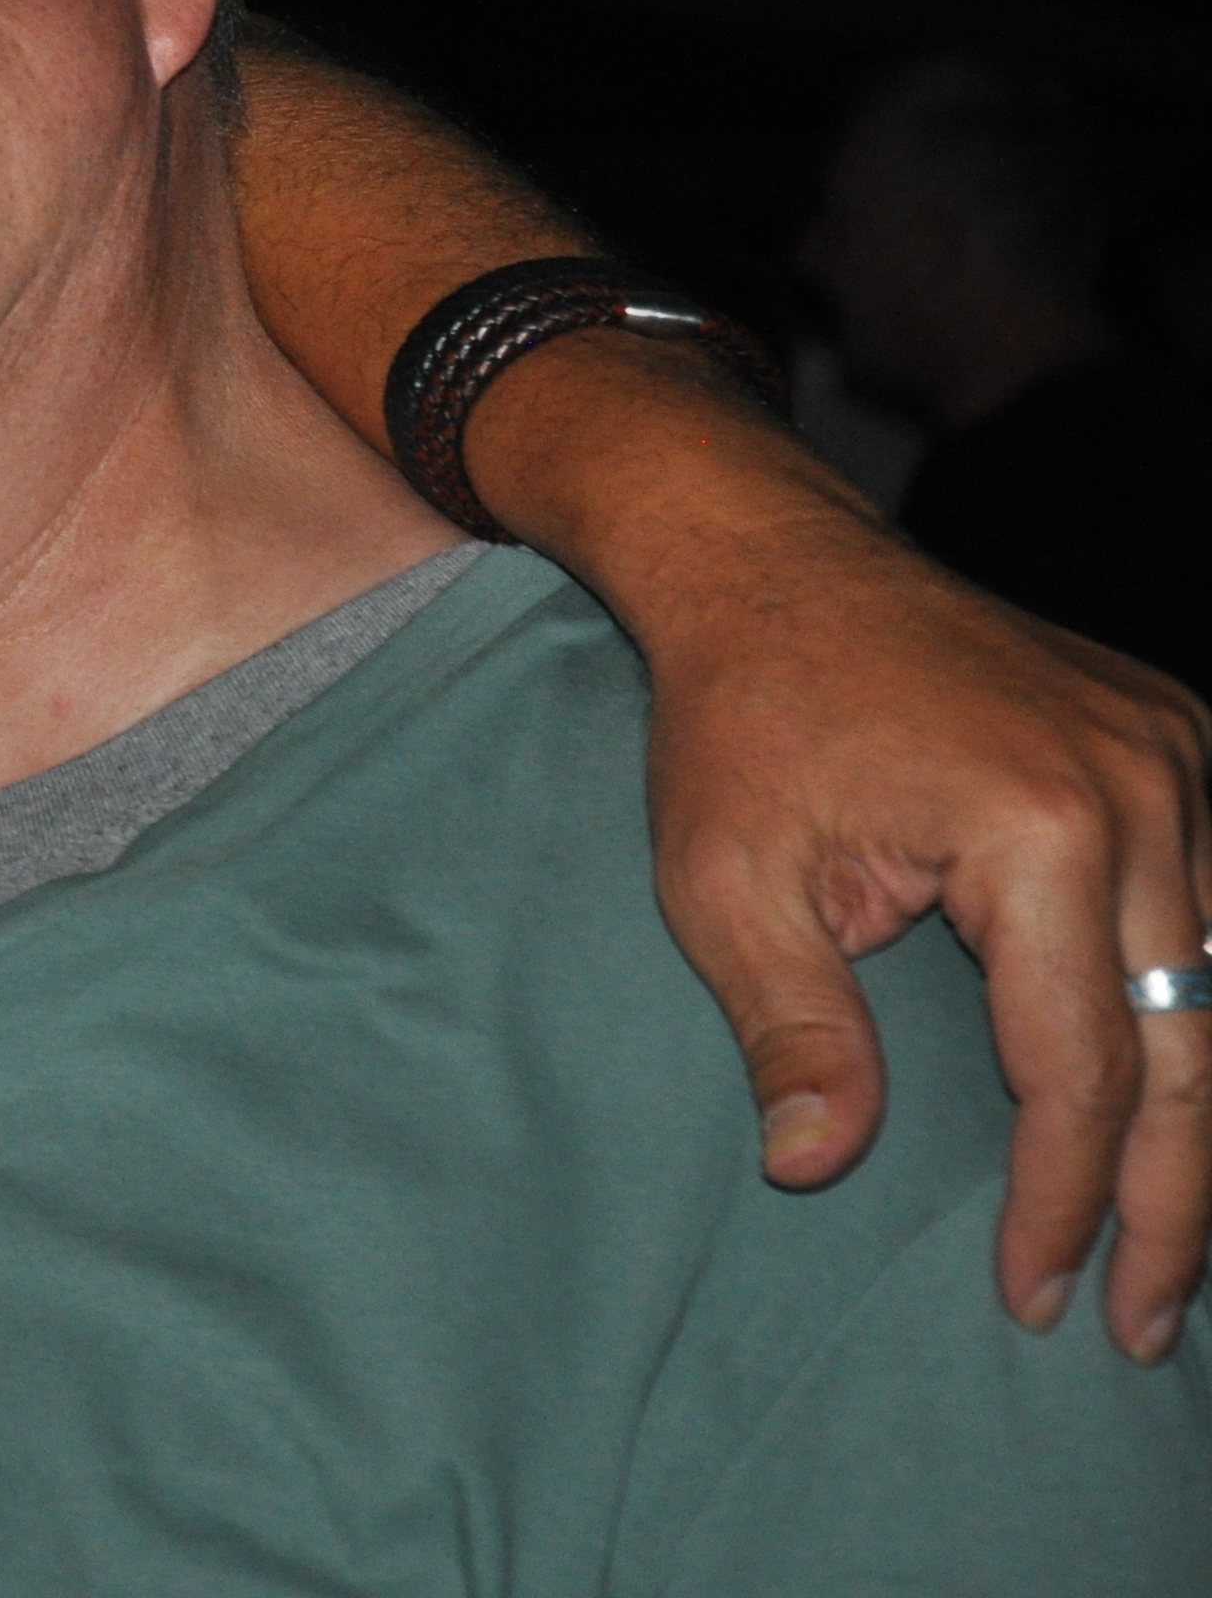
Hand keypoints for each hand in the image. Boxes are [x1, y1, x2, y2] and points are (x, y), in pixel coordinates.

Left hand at [475, 330, 1211, 1363]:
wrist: (765, 561)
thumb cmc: (734, 720)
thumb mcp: (722, 881)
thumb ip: (789, 1026)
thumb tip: (810, 1169)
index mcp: (1040, 827)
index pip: (1078, 1071)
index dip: (1062, 1200)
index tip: (1032, 1296)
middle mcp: (1144, 788)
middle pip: (1186, 1048)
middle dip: (1170, 1204)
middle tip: (1143, 1326)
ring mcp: (1176, 755)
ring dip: (1196, 1123)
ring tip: (1170, 1248)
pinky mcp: (1173, 740)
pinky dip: (1195, 1017)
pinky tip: (1175, 1109)